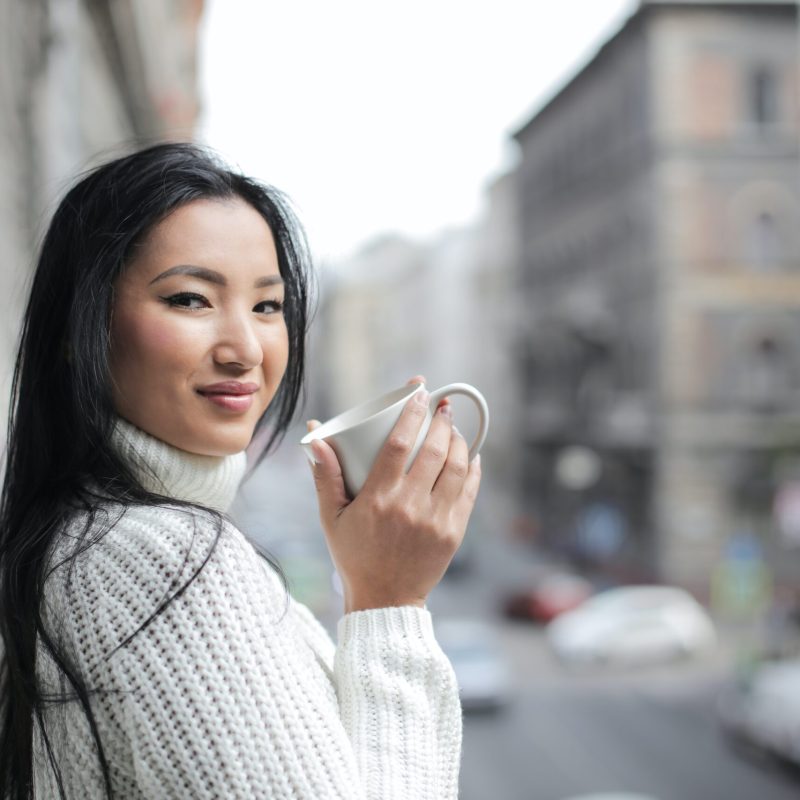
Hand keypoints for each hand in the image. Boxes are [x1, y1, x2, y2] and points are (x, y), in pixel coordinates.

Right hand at [307, 376, 480, 611]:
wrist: (385, 599)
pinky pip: (469, 491)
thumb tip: (314, 437)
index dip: (411, 413)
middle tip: (442, 405)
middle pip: (434, 450)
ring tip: (454, 428)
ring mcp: (436, 520)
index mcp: (378, 499)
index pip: (399, 444)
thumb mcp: (332, 518)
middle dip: (441, 420)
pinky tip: (470, 455)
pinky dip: (472, 468)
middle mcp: (410, 506)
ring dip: (459, 440)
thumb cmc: (354, 555)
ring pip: (456, 467)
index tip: (419, 392)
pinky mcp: (454, 532)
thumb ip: (324, 476)